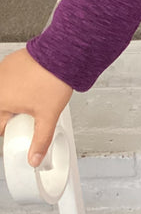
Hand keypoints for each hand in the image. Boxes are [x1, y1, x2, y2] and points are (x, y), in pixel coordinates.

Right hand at [0, 49, 72, 166]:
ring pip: (5, 94)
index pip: (0, 126)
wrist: (62, 54)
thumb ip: (40, 140)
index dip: (11, 130)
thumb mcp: (47, 116)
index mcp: (0, 101)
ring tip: (34, 95)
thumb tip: (34, 159)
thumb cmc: (52, 80)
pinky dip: (17, 84)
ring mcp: (2, 72)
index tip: (20, 130)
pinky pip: (9, 79)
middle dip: (14, 114)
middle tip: (31, 112)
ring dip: (15, 99)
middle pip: (2, 110)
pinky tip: (33, 83)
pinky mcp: (9, 62)